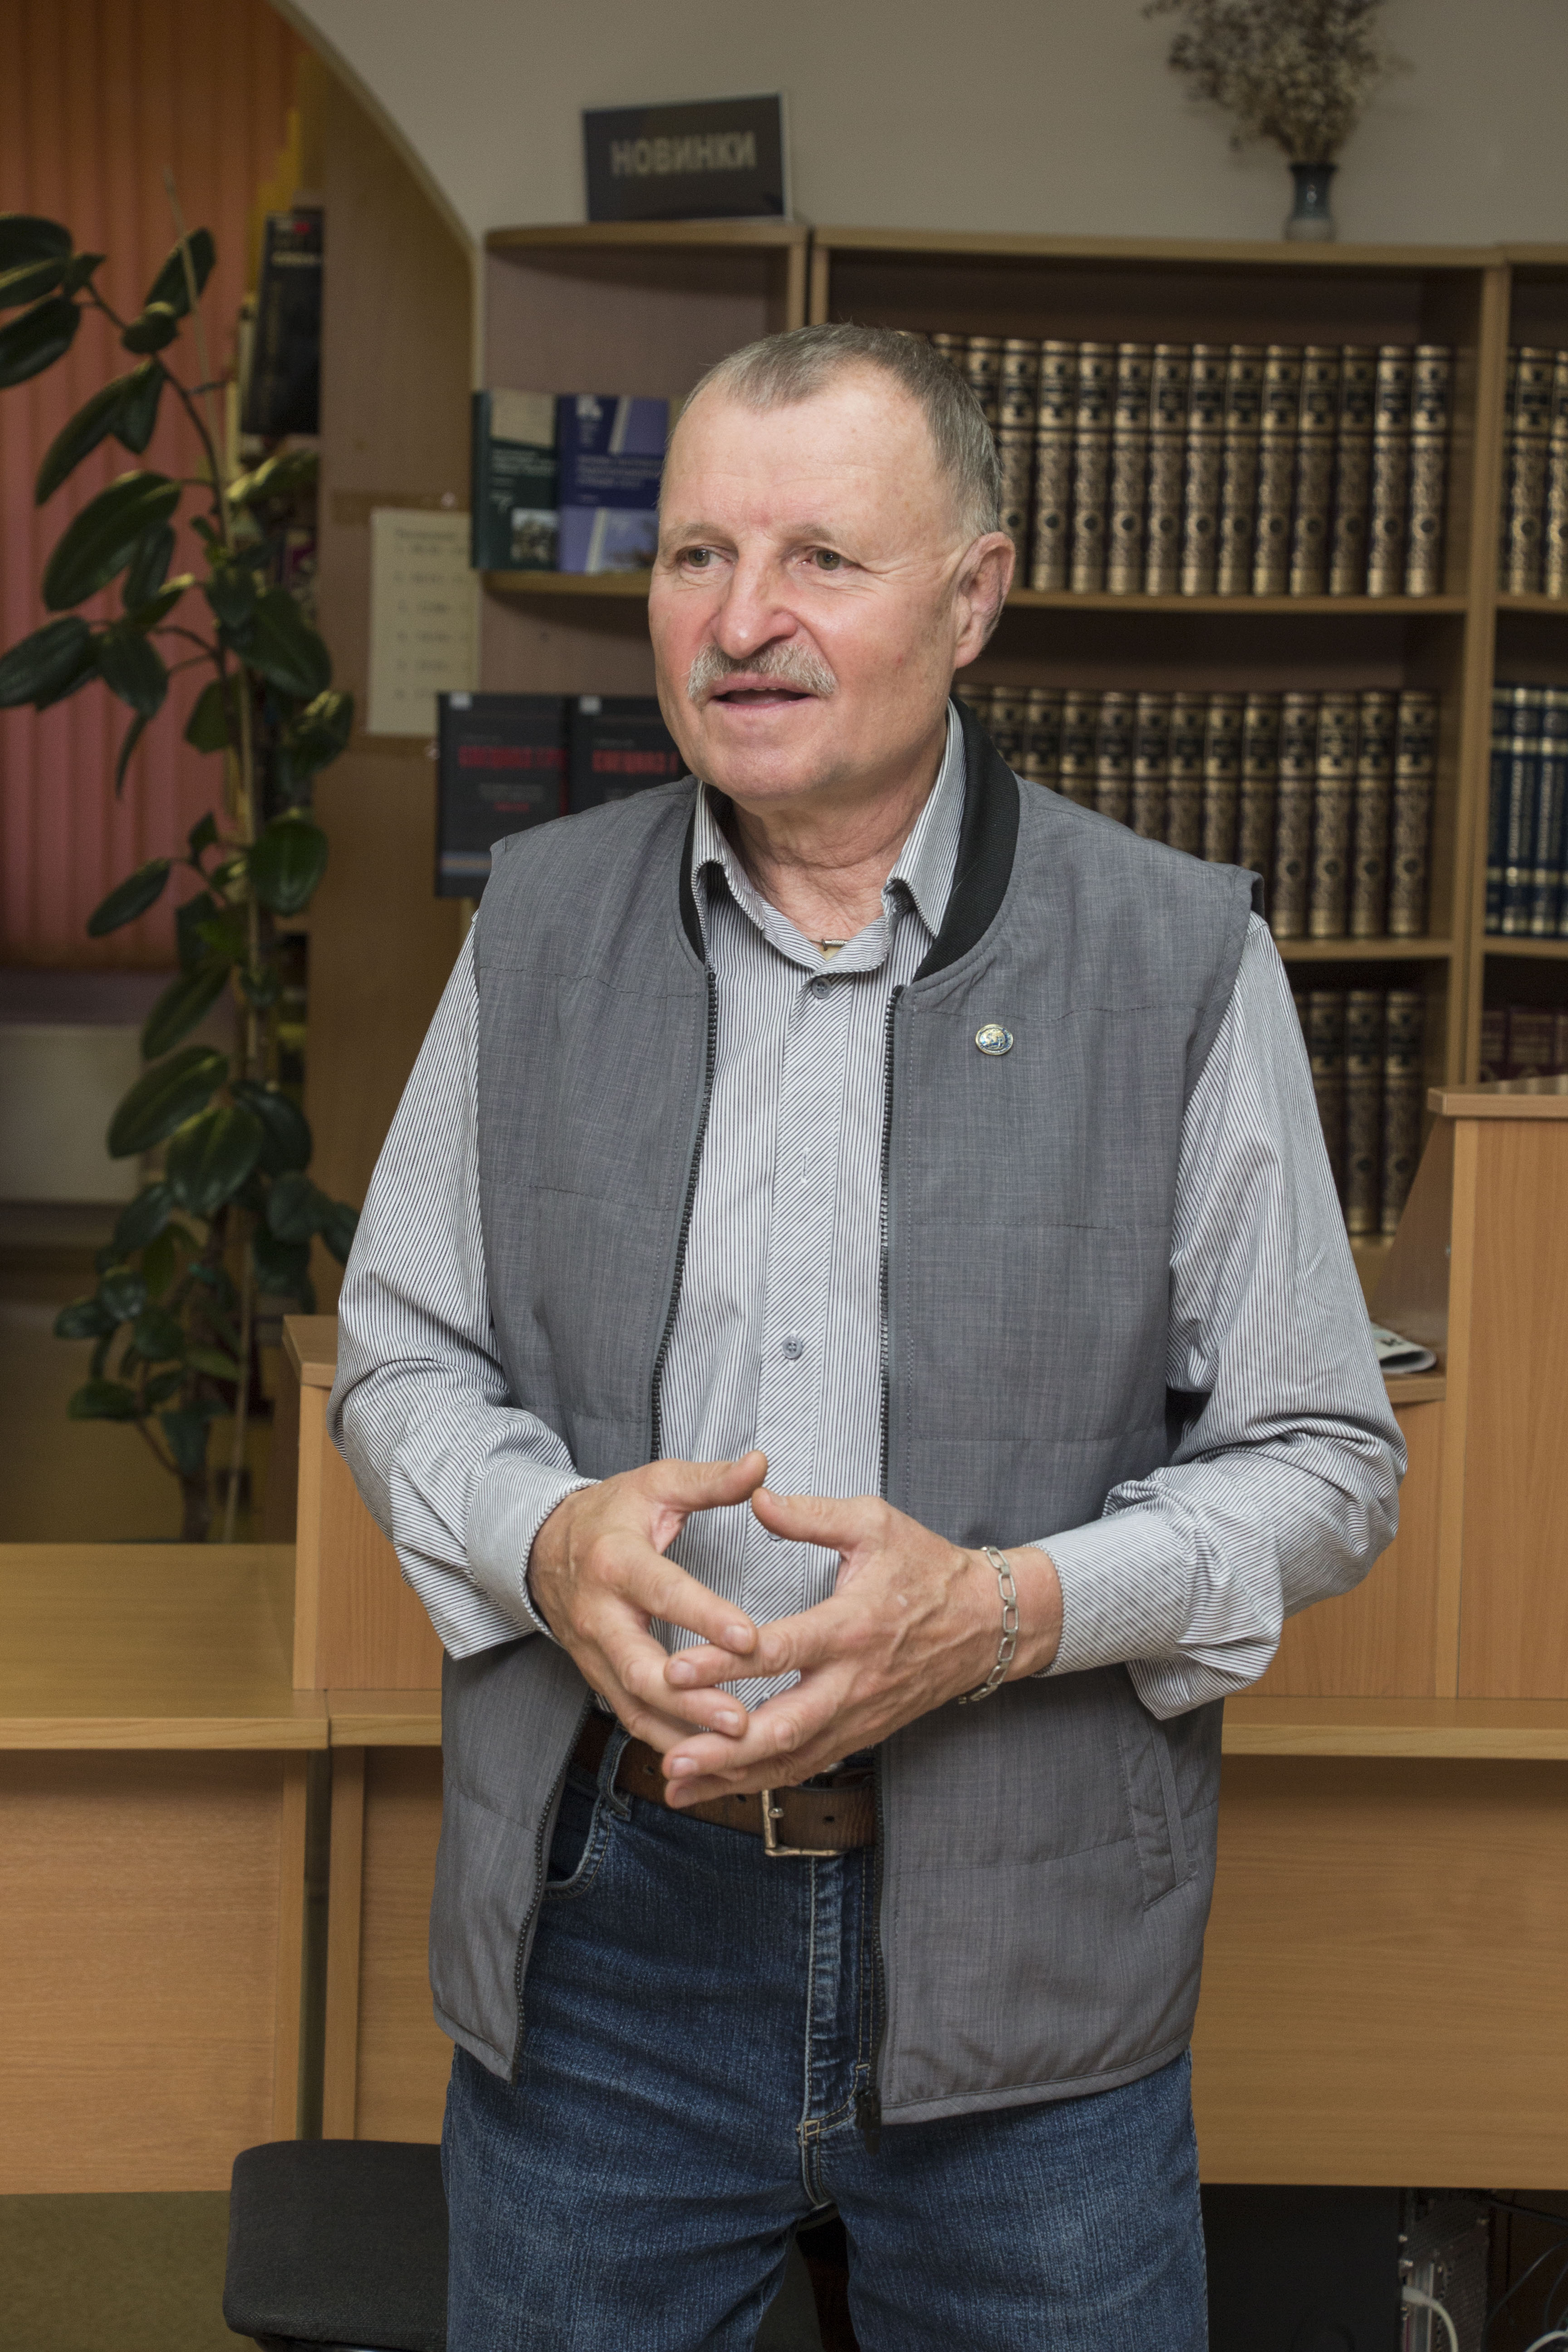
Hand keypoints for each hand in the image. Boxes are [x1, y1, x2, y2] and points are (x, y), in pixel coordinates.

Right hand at [528, 1452, 768, 1750]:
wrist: (544, 1547)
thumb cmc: (612, 1514)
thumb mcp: (657, 1484)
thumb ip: (710, 1480)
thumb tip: (760, 1465)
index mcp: (616, 1562)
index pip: (663, 1593)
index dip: (705, 1617)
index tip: (750, 1637)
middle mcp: (600, 1616)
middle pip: (641, 1669)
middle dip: (692, 1700)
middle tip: (742, 1718)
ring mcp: (595, 1655)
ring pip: (635, 1706)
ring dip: (683, 1733)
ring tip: (734, 1749)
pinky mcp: (598, 1679)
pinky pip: (633, 1718)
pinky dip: (669, 1742)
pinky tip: (711, 1758)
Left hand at [654, 1488, 1062, 1804]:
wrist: (986, 1623)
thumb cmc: (927, 1568)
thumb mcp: (874, 1524)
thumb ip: (811, 1516)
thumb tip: (755, 1497)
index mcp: (852, 1626)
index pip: (781, 1651)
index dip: (725, 1663)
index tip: (674, 1670)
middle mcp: (854, 1681)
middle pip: (783, 1726)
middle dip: (723, 1747)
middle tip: (670, 1755)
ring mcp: (858, 1716)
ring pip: (791, 1758)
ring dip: (733, 1775)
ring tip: (677, 1783)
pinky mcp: (861, 1734)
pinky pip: (806, 1765)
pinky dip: (760, 1780)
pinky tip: (716, 1786)